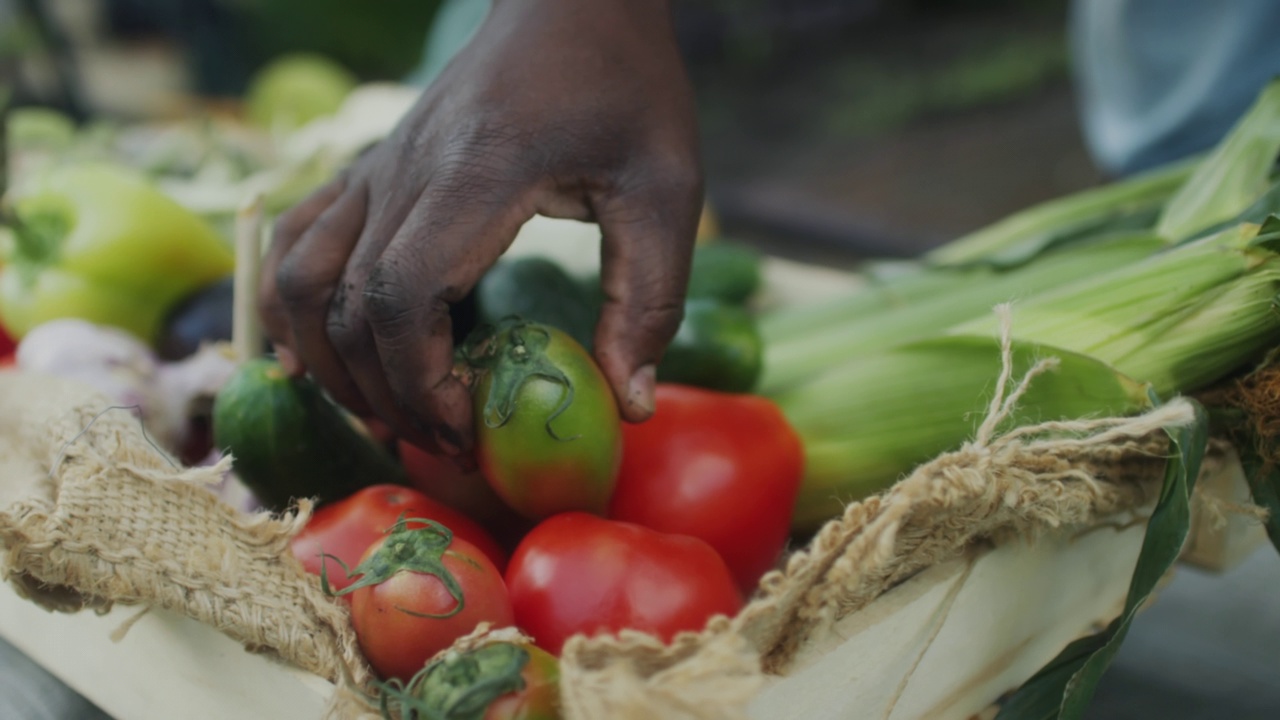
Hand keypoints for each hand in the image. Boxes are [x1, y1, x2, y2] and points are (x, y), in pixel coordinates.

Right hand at [258, 0, 702, 457]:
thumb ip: (647, 298)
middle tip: (450, 443)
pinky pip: (298, 241)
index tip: (468, 429)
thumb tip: (630, 403)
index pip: (402, 295)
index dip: (420, 382)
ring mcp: (377, 168)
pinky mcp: (372, 168)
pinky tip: (321, 354)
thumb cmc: (624, 88)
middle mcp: (404, 173)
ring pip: (301, 280)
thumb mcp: (666, 190)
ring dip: (330, 362)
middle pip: (347, 308)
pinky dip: (295, 307)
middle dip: (388, 396)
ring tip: (390, 412)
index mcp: (477, 176)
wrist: (571, 1)